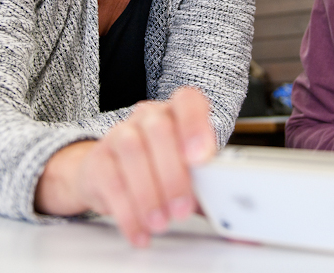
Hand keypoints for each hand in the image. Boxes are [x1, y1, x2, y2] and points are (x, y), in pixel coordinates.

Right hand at [34, 87, 215, 246]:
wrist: (110, 174)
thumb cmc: (160, 171)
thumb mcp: (189, 174)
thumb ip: (210, 186)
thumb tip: (235, 211)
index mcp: (177, 114)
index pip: (188, 101)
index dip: (195, 125)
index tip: (201, 158)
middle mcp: (147, 117)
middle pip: (159, 129)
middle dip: (173, 174)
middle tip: (182, 209)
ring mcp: (119, 134)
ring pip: (132, 151)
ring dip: (149, 193)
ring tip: (161, 223)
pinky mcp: (98, 160)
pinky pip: (111, 181)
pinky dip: (127, 212)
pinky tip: (140, 231)